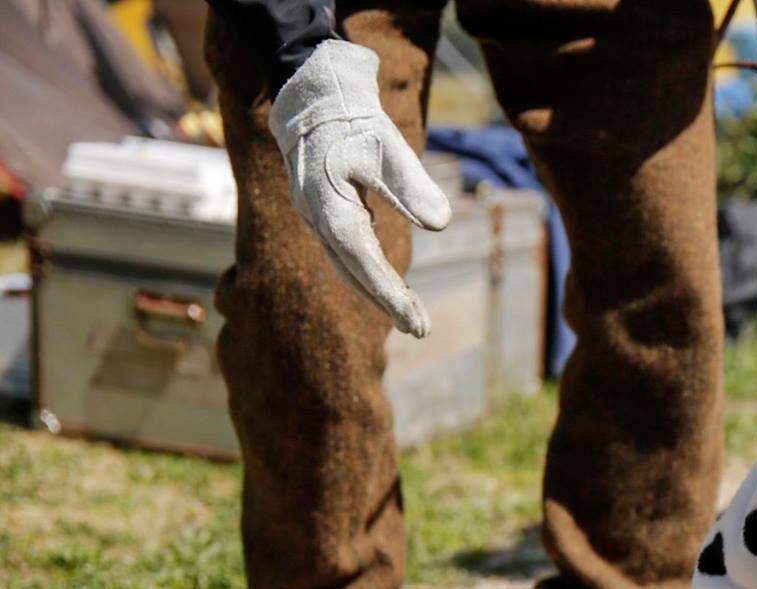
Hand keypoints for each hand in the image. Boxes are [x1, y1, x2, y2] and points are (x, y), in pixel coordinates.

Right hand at [267, 40, 453, 334]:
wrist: (314, 90)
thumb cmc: (352, 117)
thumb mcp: (388, 145)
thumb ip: (413, 186)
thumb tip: (441, 223)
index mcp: (328, 207)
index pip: (362, 263)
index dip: (389, 295)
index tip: (417, 322)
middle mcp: (316, 216)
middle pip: (353, 272)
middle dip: (387, 302)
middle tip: (421, 329)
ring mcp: (315, 214)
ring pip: (347, 264)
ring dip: (377, 291)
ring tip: (411, 316)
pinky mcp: (322, 208)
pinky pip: (345, 249)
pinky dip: (367, 270)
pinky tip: (390, 282)